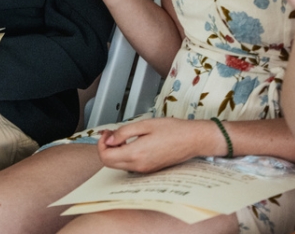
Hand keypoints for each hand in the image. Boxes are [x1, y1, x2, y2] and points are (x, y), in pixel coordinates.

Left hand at [97, 118, 219, 173]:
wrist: (193, 140)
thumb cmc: (173, 130)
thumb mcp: (145, 125)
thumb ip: (123, 132)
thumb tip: (108, 139)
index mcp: (136, 153)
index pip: (106, 157)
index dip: (101, 144)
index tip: (106, 133)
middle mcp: (139, 165)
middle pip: (109, 163)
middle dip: (106, 148)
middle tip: (111, 133)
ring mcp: (145, 169)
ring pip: (119, 165)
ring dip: (115, 151)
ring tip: (122, 136)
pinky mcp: (150, 169)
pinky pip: (130, 165)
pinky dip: (125, 155)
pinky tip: (132, 143)